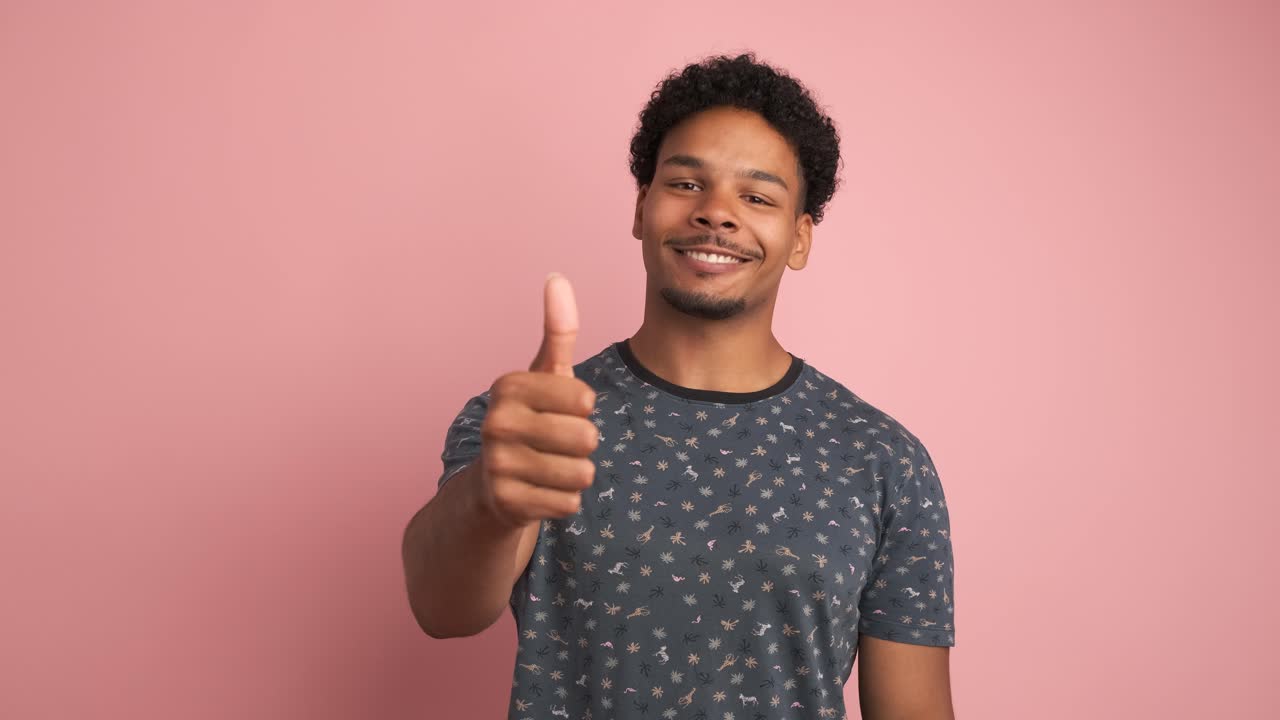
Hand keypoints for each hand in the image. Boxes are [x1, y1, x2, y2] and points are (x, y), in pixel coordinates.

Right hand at [476, 273, 599, 527]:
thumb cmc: (532, 421)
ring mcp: (497, 464)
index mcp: (508, 386)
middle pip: (586, 438)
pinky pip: (569, 504)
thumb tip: (557, 278)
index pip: (585, 401)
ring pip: (581, 474)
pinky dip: (564, 502)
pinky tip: (541, 493)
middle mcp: (496, 422)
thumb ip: (558, 331)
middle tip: (555, 445)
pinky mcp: (505, 503)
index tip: (559, 411)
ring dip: (576, 475)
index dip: (583, 410)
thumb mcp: (547, 376)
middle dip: (583, 446)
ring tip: (550, 468)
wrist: (493, 485)